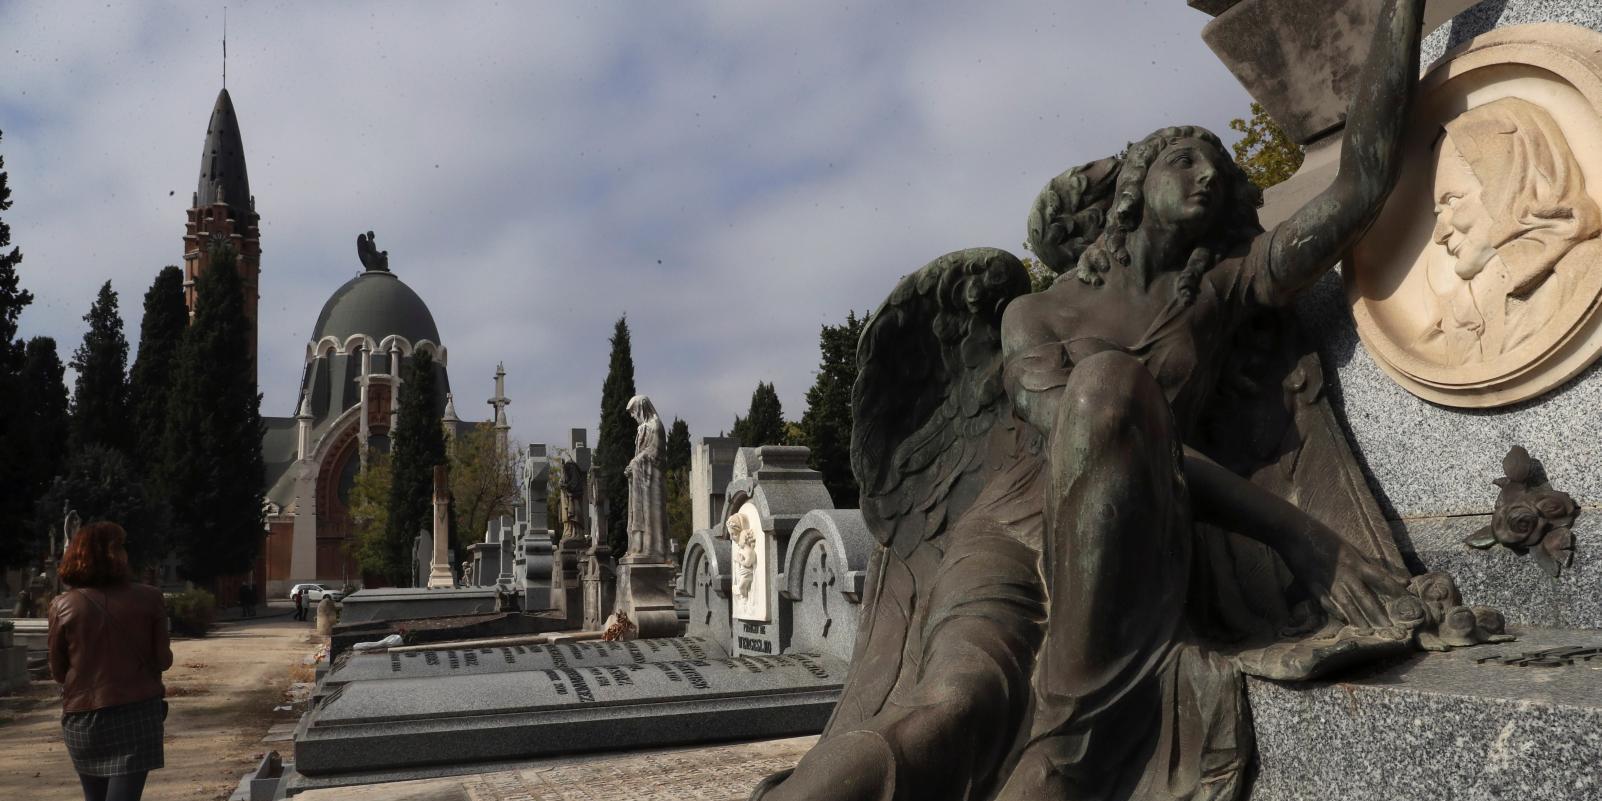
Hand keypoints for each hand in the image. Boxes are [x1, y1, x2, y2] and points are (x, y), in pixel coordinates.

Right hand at [1295, 543, 1409, 632]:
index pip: (1381, 578)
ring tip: (1369, 631)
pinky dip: (1335, 611)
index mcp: (1355, 561)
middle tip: (1390, 628)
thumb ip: (1366, 562)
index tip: (1408, 600)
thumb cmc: (1322, 537)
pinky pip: (1326, 602)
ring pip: (1347, 603)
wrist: (1294, 532)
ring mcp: (1329, 581)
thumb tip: (1390, 574)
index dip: (1395, 589)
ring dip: (1358, 618)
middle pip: (1365, 597)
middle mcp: (1345, 573)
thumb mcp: (1348, 547)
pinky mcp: (1313, 585)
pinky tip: (1343, 620)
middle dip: (1378, 614)